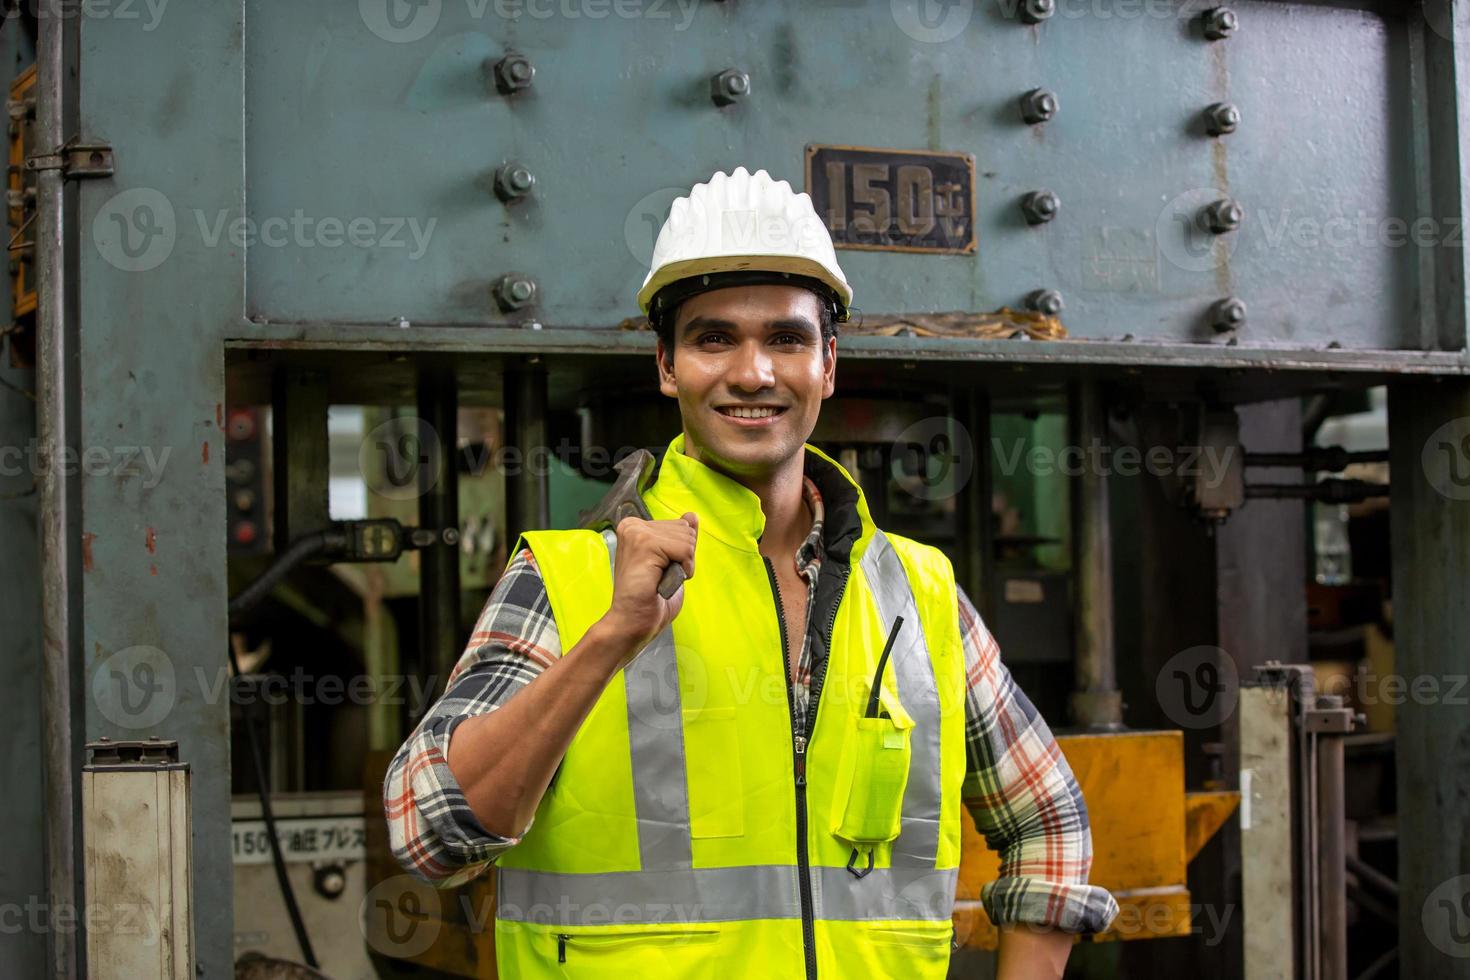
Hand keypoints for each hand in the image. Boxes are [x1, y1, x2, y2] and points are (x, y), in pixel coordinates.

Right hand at [598, 512, 697, 661]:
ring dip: (683, 565)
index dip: (681, 553)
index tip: (660, 570)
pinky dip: (683, 569)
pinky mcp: (644, 544)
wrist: (632, 622)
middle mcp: (632, 525)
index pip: (681, 526)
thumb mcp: (672, 562)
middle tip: (661, 578)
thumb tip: (691, 515)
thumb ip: (681, 539)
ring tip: (660, 580)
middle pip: (686, 530)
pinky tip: (664, 581)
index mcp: (635, 527)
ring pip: (687, 539)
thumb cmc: (650, 599)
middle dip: (684, 558)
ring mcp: (637, 533)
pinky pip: (684, 549)